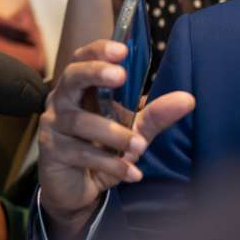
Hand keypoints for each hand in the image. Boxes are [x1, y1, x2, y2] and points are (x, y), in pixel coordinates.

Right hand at [38, 40, 194, 235]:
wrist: (77, 189)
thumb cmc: (102, 150)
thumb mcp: (132, 130)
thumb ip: (155, 114)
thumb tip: (187, 99)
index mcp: (78, 88)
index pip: (82, 59)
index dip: (99, 51)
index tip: (122, 50)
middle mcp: (61, 101)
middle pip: (71, 78)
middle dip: (95, 73)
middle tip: (121, 76)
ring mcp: (53, 126)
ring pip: (80, 122)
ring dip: (114, 134)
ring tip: (140, 147)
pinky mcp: (51, 152)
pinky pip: (81, 153)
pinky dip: (111, 165)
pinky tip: (132, 174)